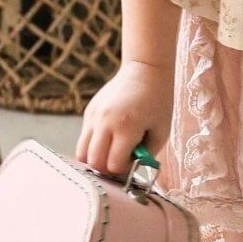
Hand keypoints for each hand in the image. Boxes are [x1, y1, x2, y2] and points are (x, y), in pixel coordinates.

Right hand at [75, 57, 173, 178]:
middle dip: (108, 168)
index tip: (135, 161)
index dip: (124, 170)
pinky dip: (94, 145)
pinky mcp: (89, 112)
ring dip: (96, 158)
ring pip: (82, 153)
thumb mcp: (160, 132)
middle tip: (122, 159)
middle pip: (94, 162)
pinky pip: (84, 139)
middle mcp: (105, 122)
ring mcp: (94, 116)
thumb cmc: (158, 102)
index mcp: (126, 127)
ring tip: (112, 151)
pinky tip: (110, 137)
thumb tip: (131, 171)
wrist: (145, 70)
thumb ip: (146, 155)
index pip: (113, 165)